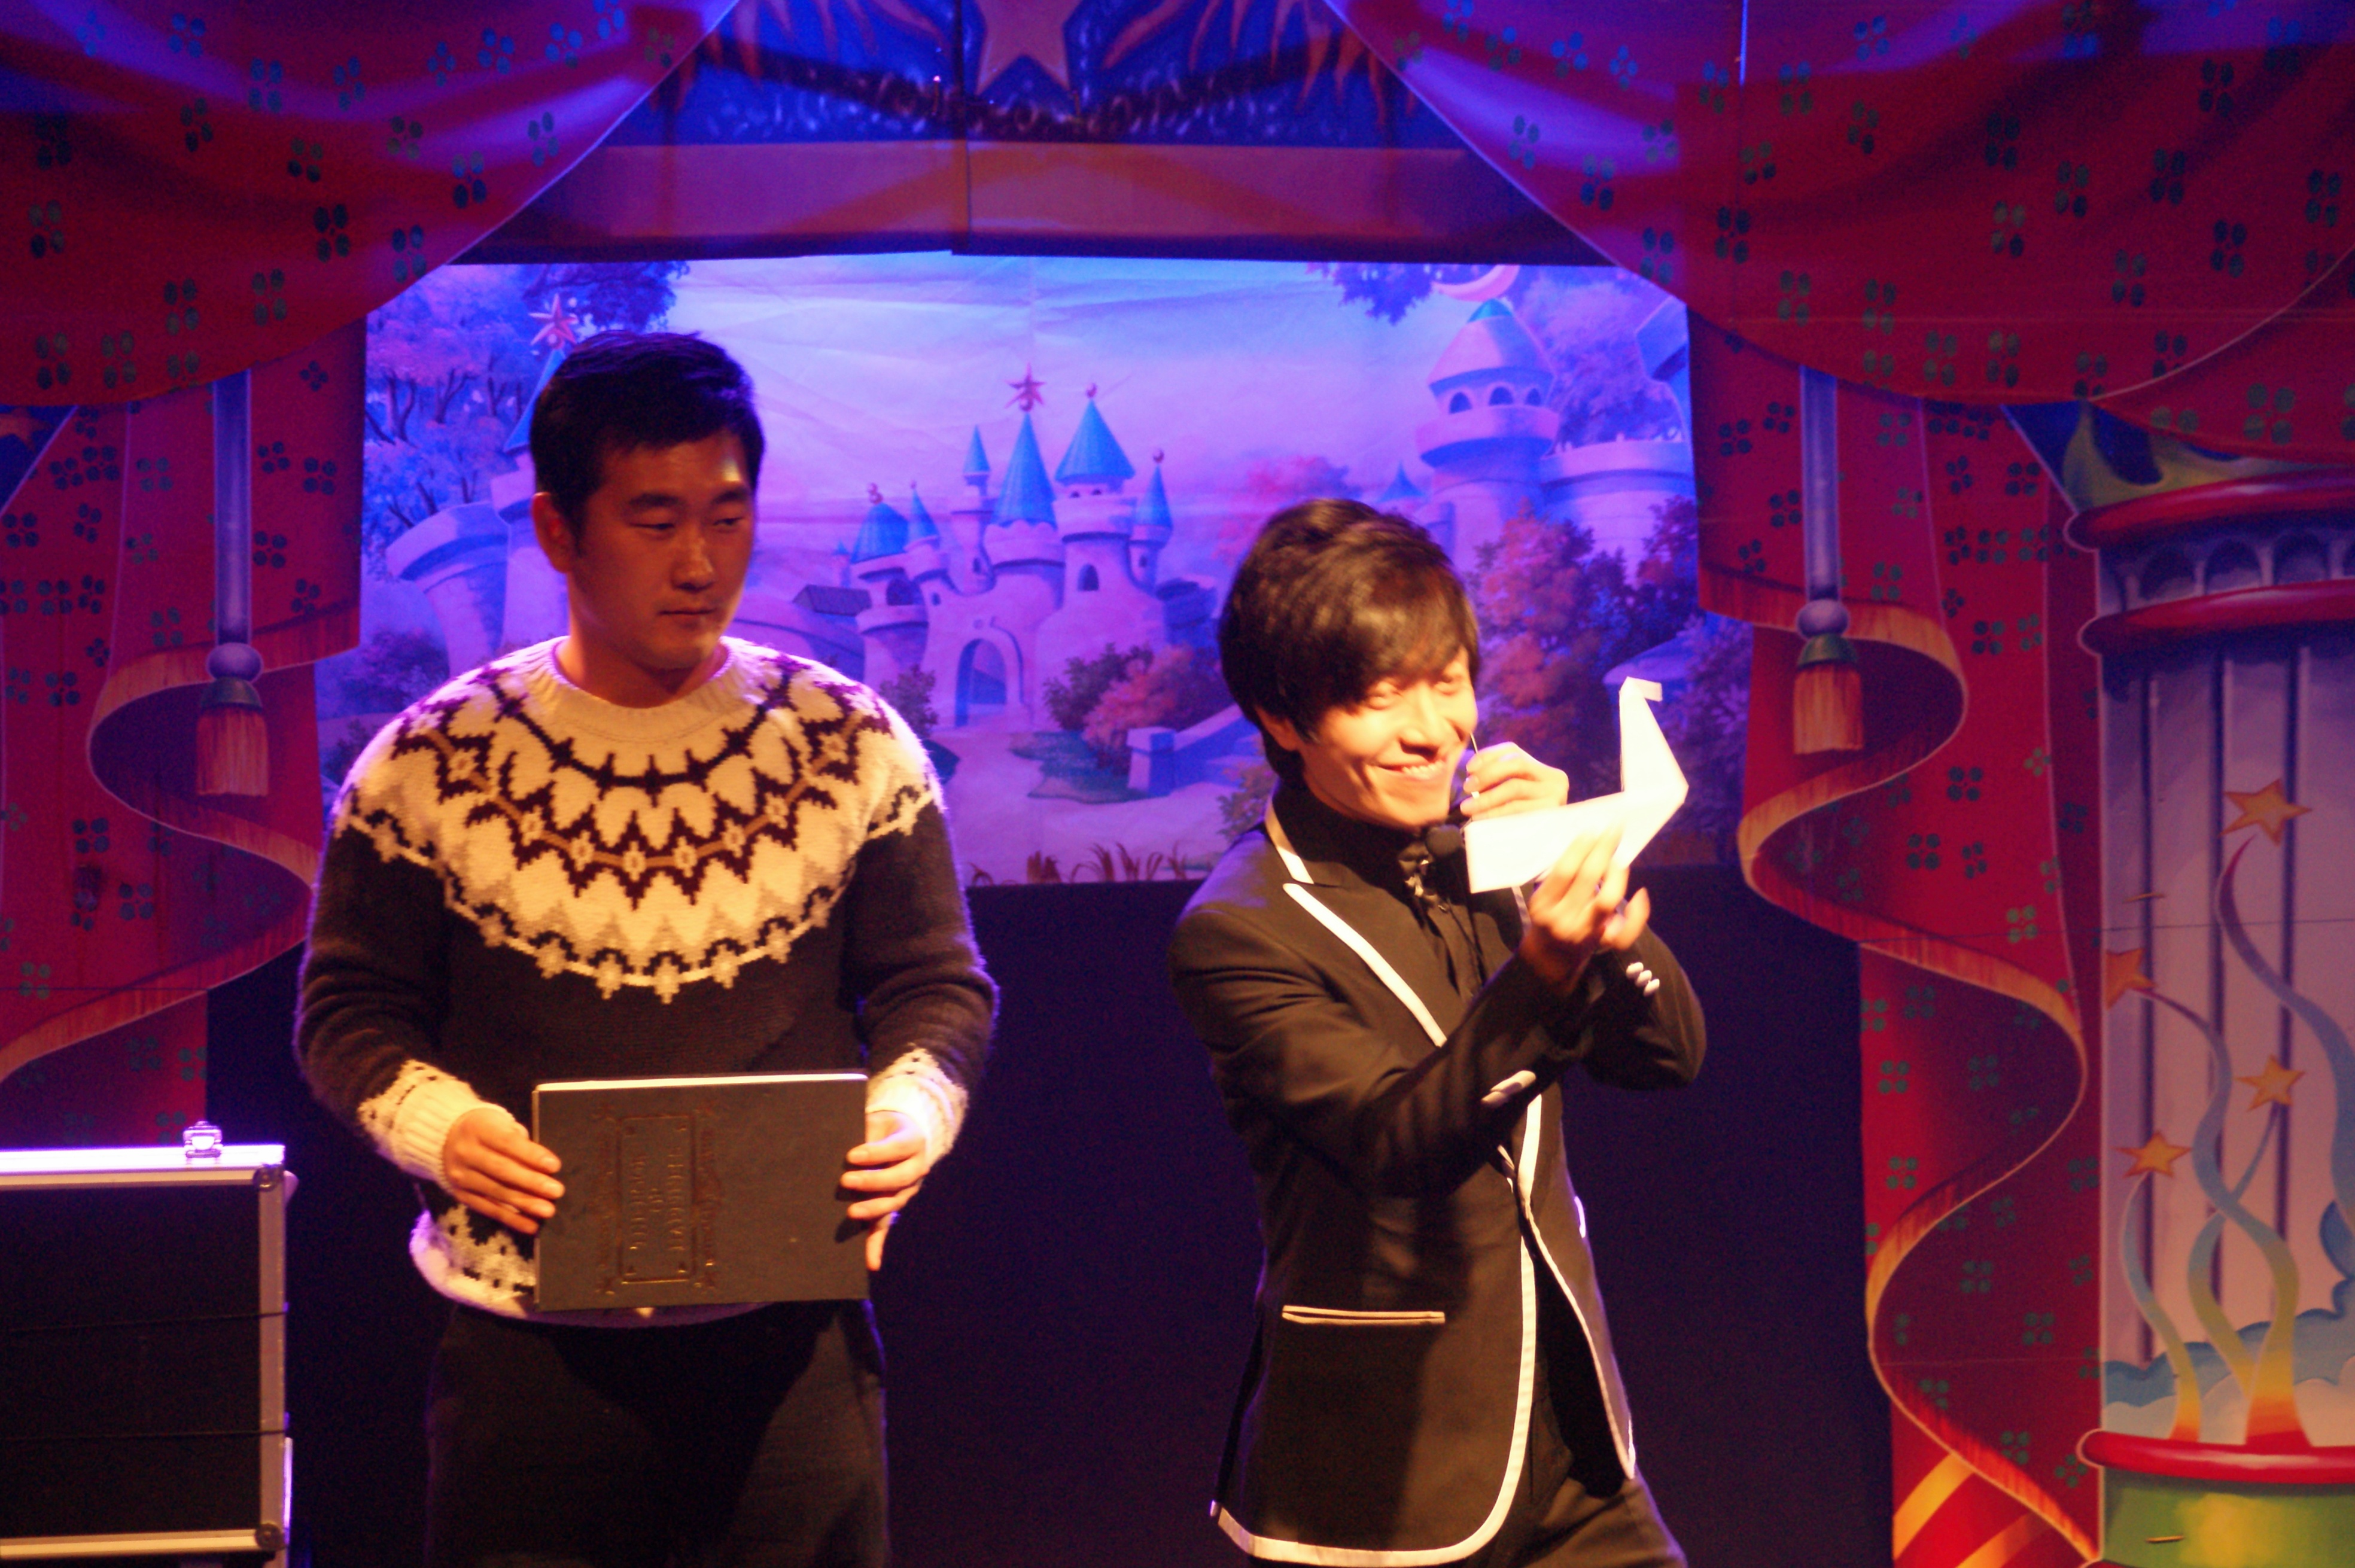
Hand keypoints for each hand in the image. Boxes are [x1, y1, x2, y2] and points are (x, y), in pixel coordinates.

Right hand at [442, 1106, 562, 1234]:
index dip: (531, 1155)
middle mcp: (466, 1153)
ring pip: (496, 1192)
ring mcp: (462, 1176)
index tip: (555, 1166)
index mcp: (479, 1129)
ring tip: (547, 1210)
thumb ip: (518, 1140)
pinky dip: (510, 1218)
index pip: (508, 1143)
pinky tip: (531, 1225)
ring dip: (524, 1204)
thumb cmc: (484, 1129)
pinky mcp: (461, 1195)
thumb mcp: (499, 1123)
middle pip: (502, 1170)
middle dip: (531, 1182)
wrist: (443, 1138)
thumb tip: (541, 1164)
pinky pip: (488, 1209)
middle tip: (556, 1191)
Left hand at [842, 1110, 932, 1270]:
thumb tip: (838, 1146)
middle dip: (874, 1181)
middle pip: (900, 1178)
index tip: (852, 1155)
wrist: (898, 1133)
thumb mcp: (876, 1122)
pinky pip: (887, 1225)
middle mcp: (917, 1166)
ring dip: (874, 1209)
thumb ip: (863, 1132)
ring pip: (895, 1202)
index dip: (877, 1152)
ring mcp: (908, 1189)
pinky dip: (877, 1245)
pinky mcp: (893, 1205)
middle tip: (846, 1180)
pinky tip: (871, 1262)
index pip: (898, 1147)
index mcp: (913, 1140)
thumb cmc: (880, 1127)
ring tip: (852, 1211)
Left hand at [1458, 742, 1569, 820]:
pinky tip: (1481, 817)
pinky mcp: (1551, 812)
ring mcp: (1555, 795)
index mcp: (1544, 770)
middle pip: (1516, 763)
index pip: (1513, 751)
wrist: (1550, 850)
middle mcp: (1555, 779)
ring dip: (1486, 796)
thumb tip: (1471, 775)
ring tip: (1468, 807)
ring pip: (1515, 786)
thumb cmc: (1526, 822)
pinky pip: (1517, 808)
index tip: (1468, 768)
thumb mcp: (1516, 798)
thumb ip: (1501, 782)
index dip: (1488, 755)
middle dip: (1487, 773)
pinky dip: (1495, 811)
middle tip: (1467, 787)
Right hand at [1518, 825, 1651, 993]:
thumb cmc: (1547, 920)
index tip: (1592, 832)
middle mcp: (1563, 920)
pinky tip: (1640, 893)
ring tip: (1617, 859)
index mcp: (1543, 905)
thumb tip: (1590, 846)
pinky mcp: (1602, 944)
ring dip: (1616, 873)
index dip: (1579, 849)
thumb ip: (1560, 879)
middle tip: (1613, 831)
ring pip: (1608, 899)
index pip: (1564, 871)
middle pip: (1587, 879)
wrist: (1547, 962)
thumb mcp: (1543, 899)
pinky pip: (1625, 931)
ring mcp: (1584, 933)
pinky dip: (1637, 913)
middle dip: (1603, 851)